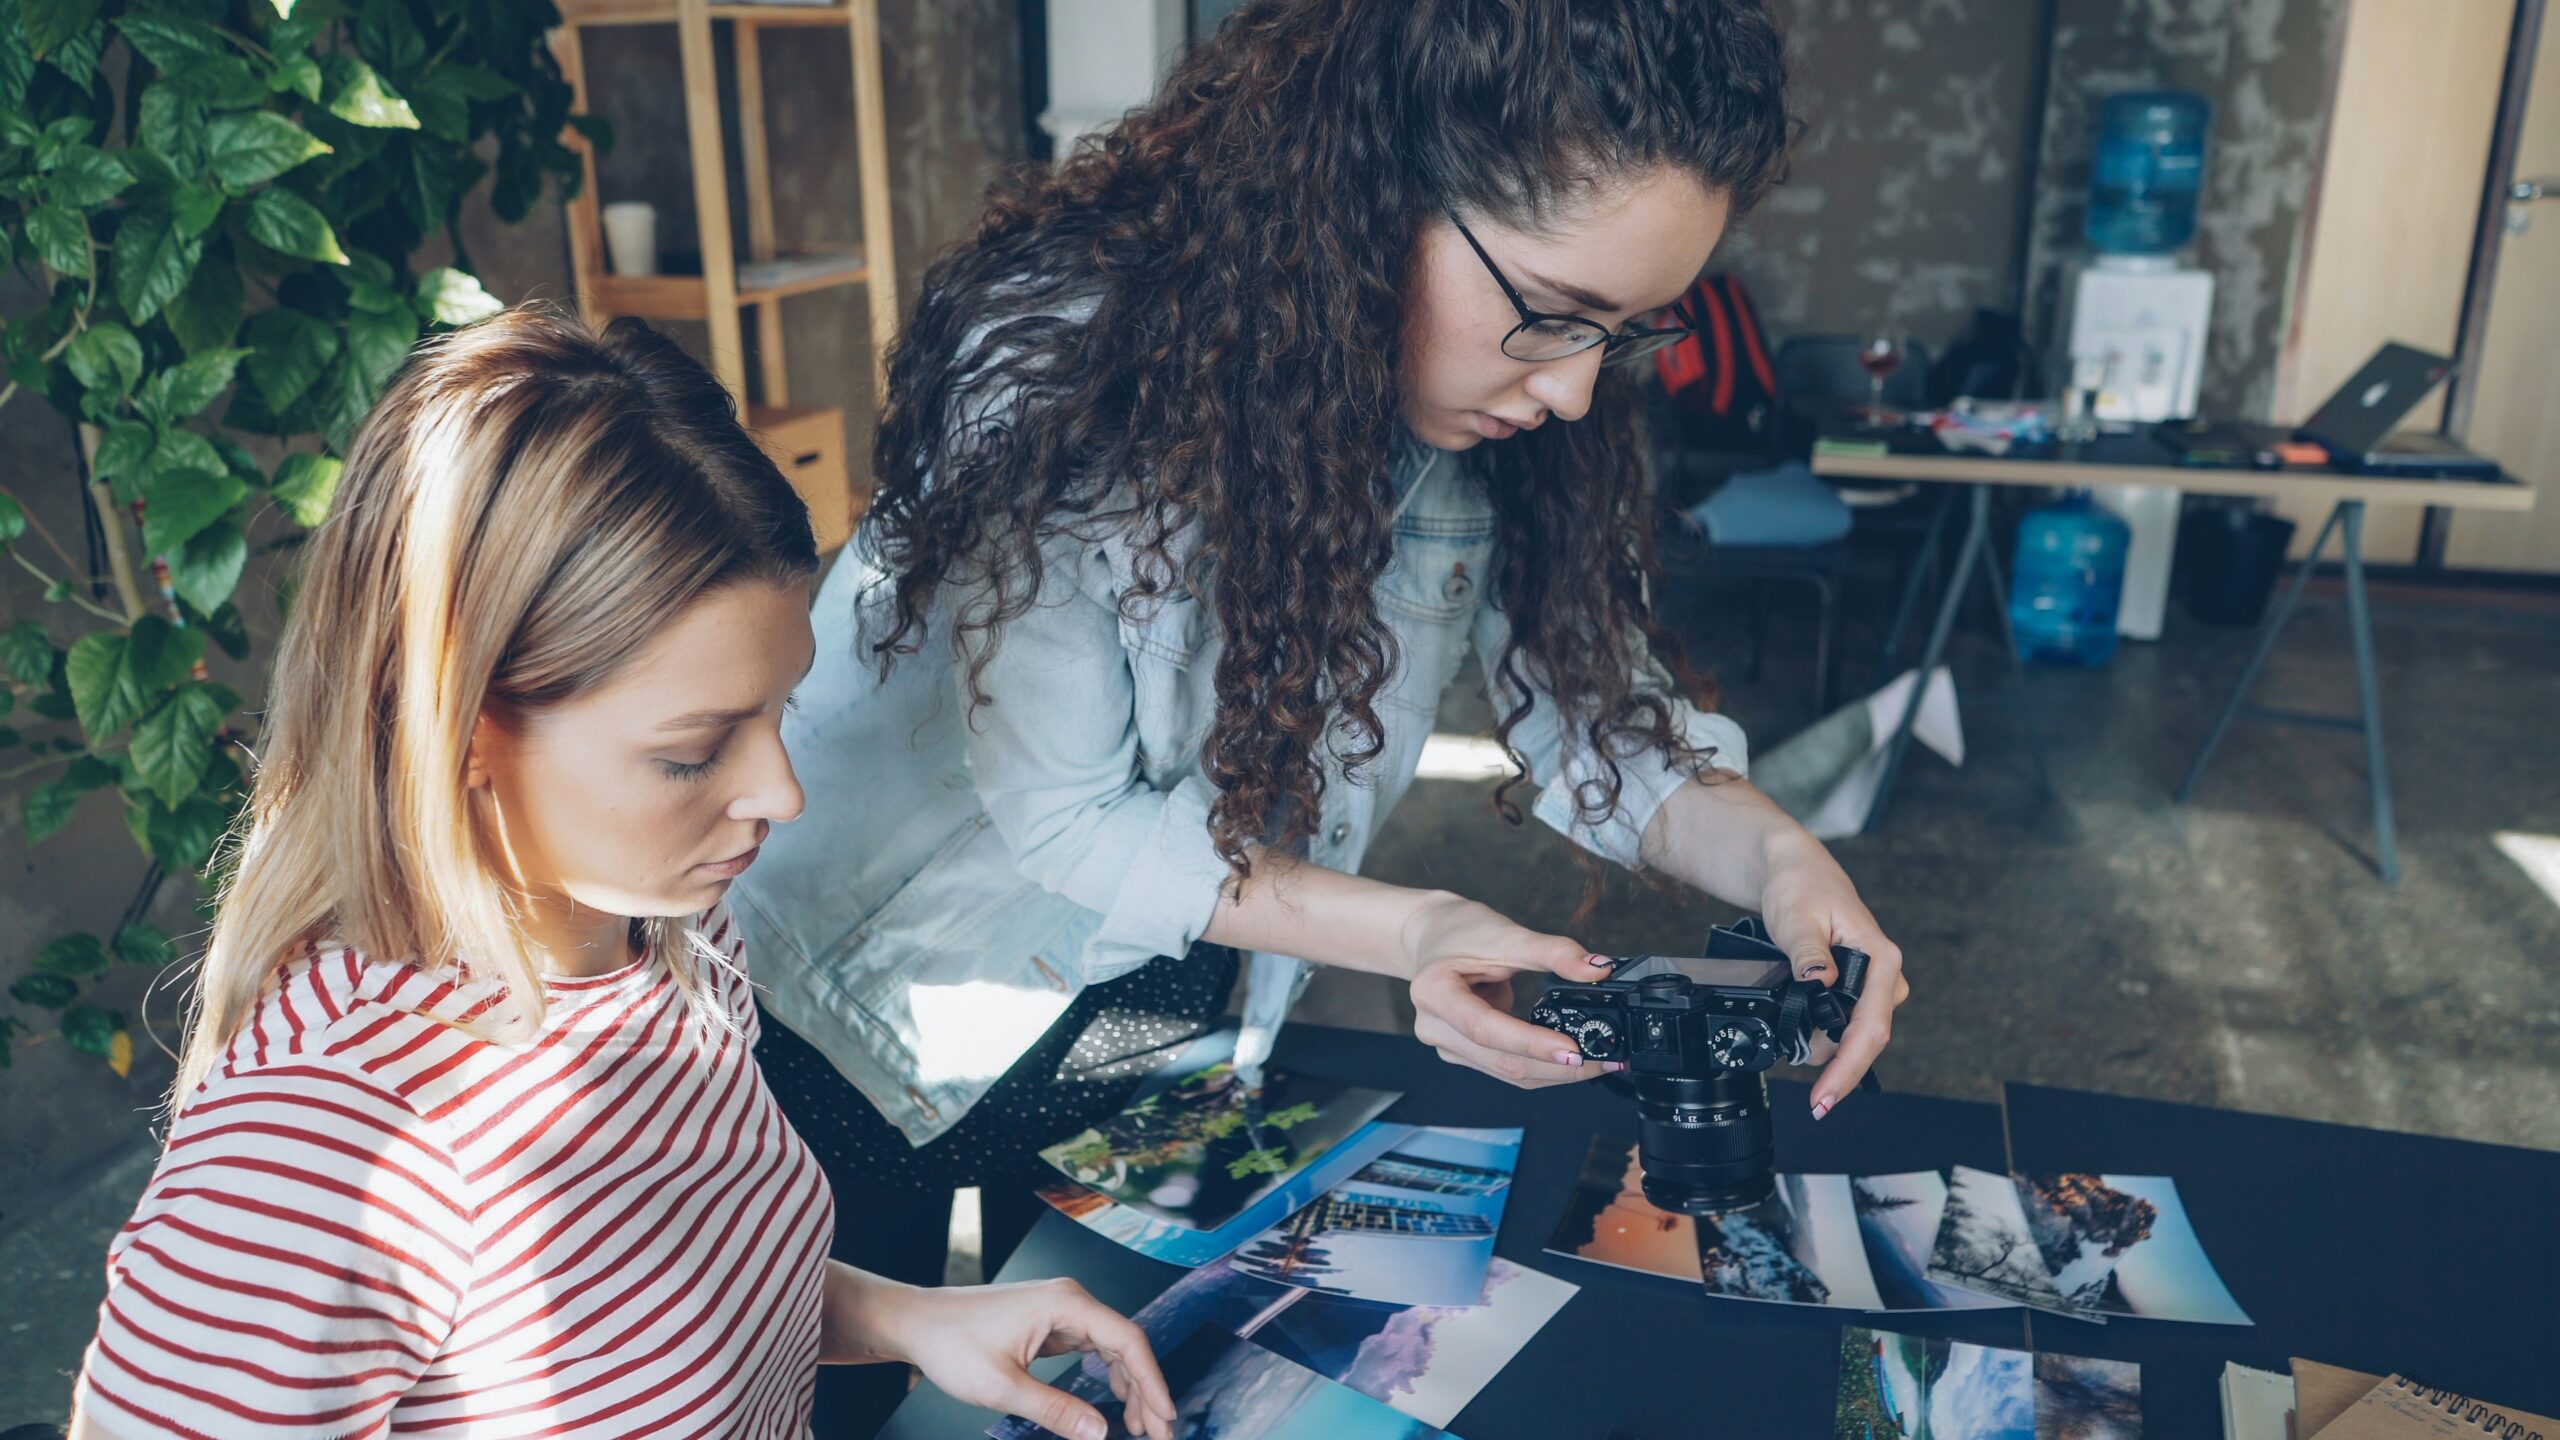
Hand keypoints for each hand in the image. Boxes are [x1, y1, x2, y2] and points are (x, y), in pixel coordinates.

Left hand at [848, 1275, 1175, 1439]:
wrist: (917, 1323)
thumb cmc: (951, 1344)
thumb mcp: (1003, 1386)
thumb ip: (1055, 1410)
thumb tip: (1100, 1433)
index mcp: (1066, 1303)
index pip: (1128, 1341)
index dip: (1152, 1381)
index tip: (1165, 1416)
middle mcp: (1070, 1300)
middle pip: (1125, 1344)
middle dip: (1145, 1389)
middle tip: (1158, 1432)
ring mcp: (1060, 1310)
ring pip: (1111, 1348)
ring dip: (1128, 1385)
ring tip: (1140, 1425)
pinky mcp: (1049, 1323)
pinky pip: (1091, 1348)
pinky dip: (1106, 1376)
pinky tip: (1113, 1401)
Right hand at [1401, 891, 1617, 1087]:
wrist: (1433, 936)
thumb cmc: (1460, 931)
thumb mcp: (1506, 933)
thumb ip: (1553, 952)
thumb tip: (1598, 970)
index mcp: (1434, 992)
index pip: (1485, 1028)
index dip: (1530, 1043)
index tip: (1573, 1049)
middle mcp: (1435, 1027)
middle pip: (1502, 1060)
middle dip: (1557, 1066)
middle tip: (1604, 1061)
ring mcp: (1448, 1045)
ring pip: (1508, 1072)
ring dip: (1555, 1072)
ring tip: (1598, 1063)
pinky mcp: (1464, 1052)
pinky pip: (1507, 1067)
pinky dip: (1542, 1066)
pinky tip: (1572, 1059)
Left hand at [1756, 834, 1908, 1118]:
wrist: (1797, 871)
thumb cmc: (1802, 886)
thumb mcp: (1796, 918)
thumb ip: (1808, 953)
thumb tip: (1818, 983)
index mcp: (1881, 957)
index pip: (1870, 1027)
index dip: (1849, 1068)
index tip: (1825, 1096)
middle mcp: (1885, 974)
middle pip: (1868, 1040)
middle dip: (1840, 1073)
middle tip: (1814, 1102)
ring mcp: (1874, 983)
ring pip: (1857, 1035)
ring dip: (1830, 1055)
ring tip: (1799, 1059)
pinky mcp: (1859, 988)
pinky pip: (1848, 1024)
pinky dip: (1827, 1039)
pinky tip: (1807, 1045)